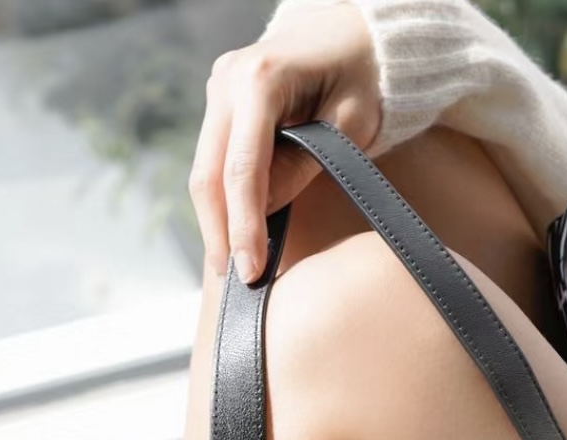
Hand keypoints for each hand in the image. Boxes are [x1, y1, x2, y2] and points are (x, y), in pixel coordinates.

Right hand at [189, 0, 382, 283]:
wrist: (352, 34)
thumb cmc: (362, 77)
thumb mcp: (349, 125)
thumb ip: (305, 166)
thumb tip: (264, 213)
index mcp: (262, 78)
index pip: (243, 168)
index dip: (244, 226)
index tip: (251, 270)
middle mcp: (228, 79)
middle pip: (209, 173)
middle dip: (219, 231)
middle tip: (231, 280)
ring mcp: (219, 88)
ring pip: (203, 169)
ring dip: (214, 221)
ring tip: (228, 266)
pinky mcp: (221, 103)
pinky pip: (213, 160)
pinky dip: (221, 200)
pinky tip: (232, 234)